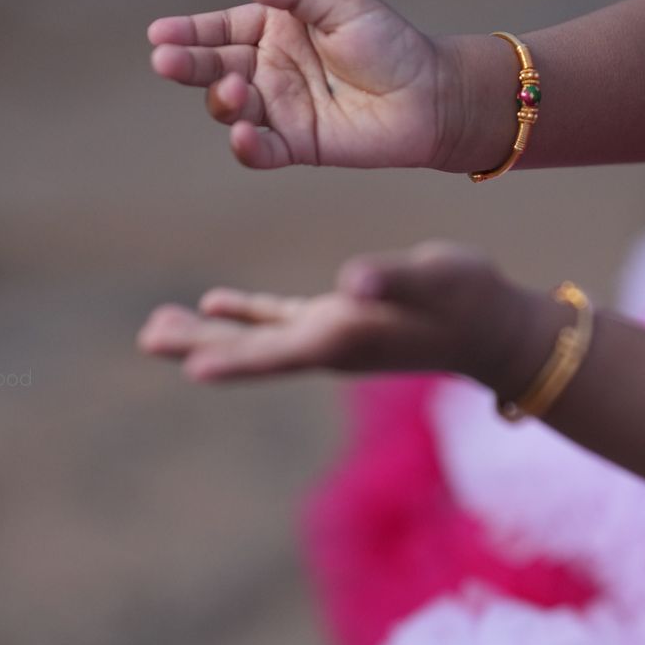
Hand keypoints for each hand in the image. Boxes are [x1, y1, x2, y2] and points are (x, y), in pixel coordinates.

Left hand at [136, 239, 527, 385]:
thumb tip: (353, 281)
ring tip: (158, 327)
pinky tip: (214, 303)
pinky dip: (244, 314)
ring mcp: (329, 337)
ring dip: (206, 335)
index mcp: (341, 337)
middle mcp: (326, 345)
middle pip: (249, 352)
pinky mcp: (337, 323)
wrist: (496, 330)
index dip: (233, 359)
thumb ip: (394, 278)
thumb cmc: (470, 299)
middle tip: (147, 336)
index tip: (188, 367)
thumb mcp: (435, 277)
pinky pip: (278, 321)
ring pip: (254, 339)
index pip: (275, 353)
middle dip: (197, 346)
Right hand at [148, 0, 466, 171]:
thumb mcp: (343, 6)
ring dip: (222, 100)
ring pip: (231, 108)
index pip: (222, 29)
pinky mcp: (296, 145)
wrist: (431, 95)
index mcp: (276, 29)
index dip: (189, 32)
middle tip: (165, 62)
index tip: (159, 34)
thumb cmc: (392, 44)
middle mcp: (270, 69)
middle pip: (215, 67)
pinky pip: (261, 150)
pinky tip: (242, 134)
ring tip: (235, 88)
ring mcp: (280, 108)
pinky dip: (246, 146)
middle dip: (187, 65)